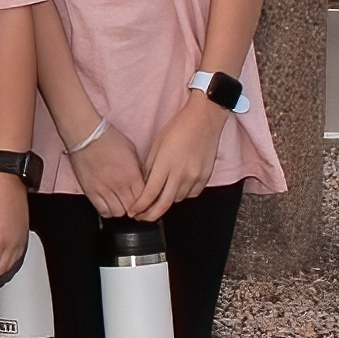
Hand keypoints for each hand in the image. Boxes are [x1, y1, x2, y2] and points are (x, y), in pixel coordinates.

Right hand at [69, 123, 148, 220]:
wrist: (86, 135)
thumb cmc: (108, 138)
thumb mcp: (132, 151)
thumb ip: (138, 169)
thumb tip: (142, 181)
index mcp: (133, 175)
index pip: (146, 198)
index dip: (146, 201)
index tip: (145, 201)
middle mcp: (120, 185)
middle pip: (133, 209)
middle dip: (135, 208)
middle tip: (134, 204)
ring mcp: (105, 190)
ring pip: (119, 213)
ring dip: (122, 210)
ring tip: (121, 204)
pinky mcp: (91, 191)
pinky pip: (103, 210)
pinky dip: (108, 211)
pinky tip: (109, 204)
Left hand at [133, 99, 228, 220]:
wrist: (204, 120)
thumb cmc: (178, 129)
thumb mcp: (156, 146)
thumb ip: (149, 168)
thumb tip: (144, 185)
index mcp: (165, 165)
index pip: (150, 194)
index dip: (139, 206)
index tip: (132, 211)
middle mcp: (181, 174)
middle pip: (164, 204)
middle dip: (150, 215)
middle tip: (141, 217)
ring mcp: (195, 177)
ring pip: (177, 199)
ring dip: (165, 202)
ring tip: (157, 199)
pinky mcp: (205, 177)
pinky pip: (191, 194)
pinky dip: (181, 195)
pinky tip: (175, 189)